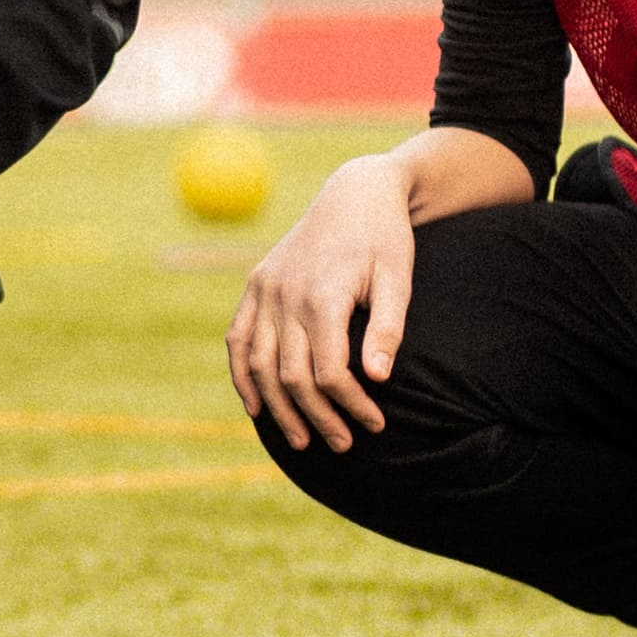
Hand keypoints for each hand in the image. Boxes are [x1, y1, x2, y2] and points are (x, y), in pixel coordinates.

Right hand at [228, 154, 417, 452]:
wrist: (355, 191)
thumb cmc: (385, 238)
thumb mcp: (398, 278)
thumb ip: (387, 329)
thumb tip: (377, 379)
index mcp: (323, 295)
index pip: (329, 371)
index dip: (350, 405)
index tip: (375, 424)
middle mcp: (286, 294)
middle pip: (292, 375)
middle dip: (317, 416)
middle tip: (343, 445)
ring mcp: (265, 289)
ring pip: (259, 364)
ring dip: (277, 408)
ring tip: (301, 441)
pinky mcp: (256, 284)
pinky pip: (238, 338)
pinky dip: (241, 375)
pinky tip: (255, 407)